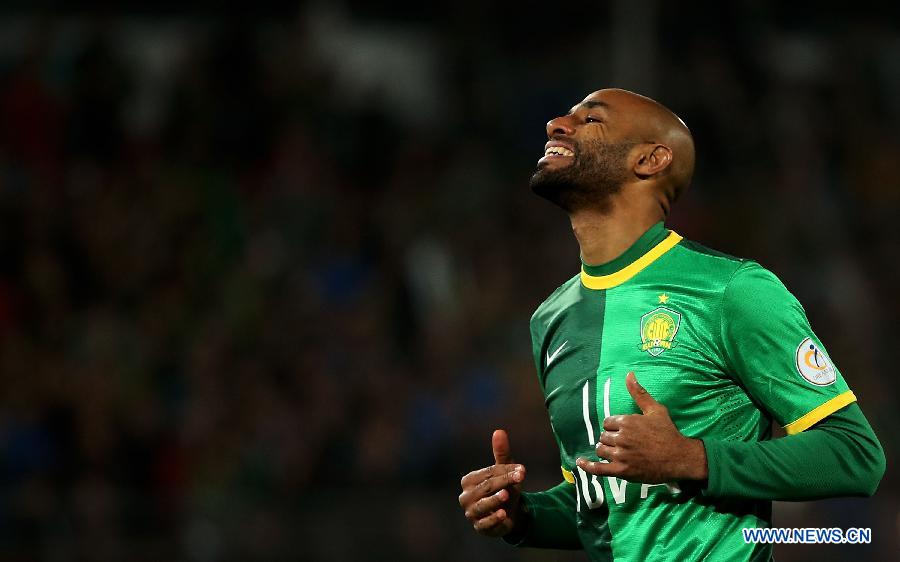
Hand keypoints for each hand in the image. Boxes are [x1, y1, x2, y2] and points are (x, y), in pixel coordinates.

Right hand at [458, 429, 525, 536]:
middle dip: (504, 482)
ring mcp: (471, 513)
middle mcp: (466, 497)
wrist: (509, 514)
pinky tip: (503, 514)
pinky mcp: (479, 527)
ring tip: (506, 494)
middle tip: (520, 478)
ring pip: (482, 505)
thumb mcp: (504, 471)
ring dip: (495, 500)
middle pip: (486, 487)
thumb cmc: (504, 488)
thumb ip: (501, 453)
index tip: (523, 470)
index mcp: (469, 481)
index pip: (487, 473)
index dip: (505, 471)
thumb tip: (499, 431)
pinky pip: (484, 523)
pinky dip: (493, 519)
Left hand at [576, 372, 707, 482]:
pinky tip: (580, 462)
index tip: (622, 431)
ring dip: (604, 450)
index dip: (613, 427)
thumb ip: (639, 393)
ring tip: (613, 452)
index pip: (607, 422)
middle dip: (609, 438)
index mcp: (626, 421)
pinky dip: (588, 466)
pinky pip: (599, 469)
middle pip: (603, 436)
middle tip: (621, 442)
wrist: (679, 458)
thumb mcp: (655, 409)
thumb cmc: (668, 432)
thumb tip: (629, 374)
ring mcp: (620, 455)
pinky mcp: (622, 471)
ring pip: (601, 450)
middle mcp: (621, 437)